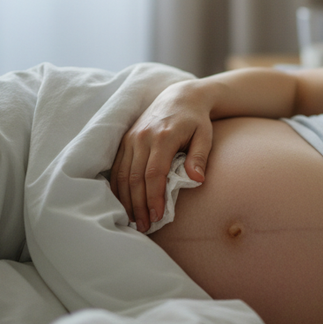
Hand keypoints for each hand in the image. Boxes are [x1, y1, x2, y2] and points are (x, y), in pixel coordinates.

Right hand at [110, 81, 213, 231]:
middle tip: (144, 227)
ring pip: (122, 175)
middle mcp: (142, 137)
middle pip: (135, 178)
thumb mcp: (205, 135)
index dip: (153, 197)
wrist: (180, 97)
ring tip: (133, 220)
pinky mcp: (125, 140)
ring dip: (126, 200)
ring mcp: (130, 138)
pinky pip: (117, 167)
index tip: (157, 216)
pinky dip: (118, 187)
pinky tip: (122, 202)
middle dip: (138, 205)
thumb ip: (200, 156)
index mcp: (163, 137)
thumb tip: (197, 179)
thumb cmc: (196, 120)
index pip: (154, 174)